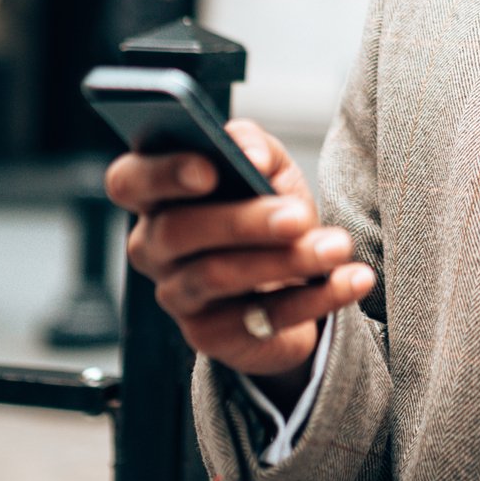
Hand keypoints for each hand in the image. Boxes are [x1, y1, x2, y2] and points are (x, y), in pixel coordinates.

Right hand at [106, 120, 375, 383]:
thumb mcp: (265, 168)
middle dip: (243, 221)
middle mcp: (152, 246)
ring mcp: (177, 294)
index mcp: (155, 196)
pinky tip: (350, 280)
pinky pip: (261, 318)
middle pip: (179, 231)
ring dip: (286, 260)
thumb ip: (253, 144)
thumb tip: (249, 154)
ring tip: (336, 246)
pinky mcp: (209, 335)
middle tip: (298, 215)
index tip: (209, 169)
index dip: (162, 173)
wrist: (287, 282)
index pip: (128, 181)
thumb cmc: (264, 210)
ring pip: (220, 276)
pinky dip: (314, 298)